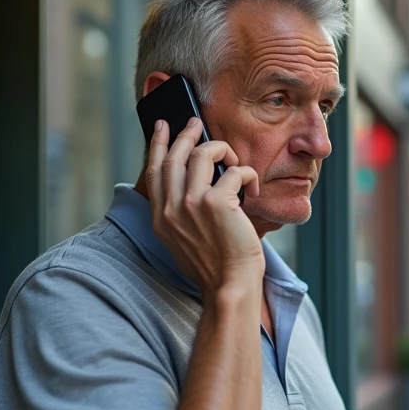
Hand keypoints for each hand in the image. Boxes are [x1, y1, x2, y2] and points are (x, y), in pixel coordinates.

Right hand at [144, 118, 263, 295]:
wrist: (229, 286)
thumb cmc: (216, 267)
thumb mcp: (184, 241)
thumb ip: (182, 214)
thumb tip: (194, 185)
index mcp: (161, 218)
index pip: (154, 172)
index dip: (158, 145)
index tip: (162, 127)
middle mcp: (172, 208)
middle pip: (174, 156)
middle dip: (186, 134)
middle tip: (196, 123)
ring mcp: (193, 204)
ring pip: (202, 154)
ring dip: (221, 150)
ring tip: (233, 160)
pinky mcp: (218, 203)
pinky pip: (234, 171)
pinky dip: (247, 174)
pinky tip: (254, 186)